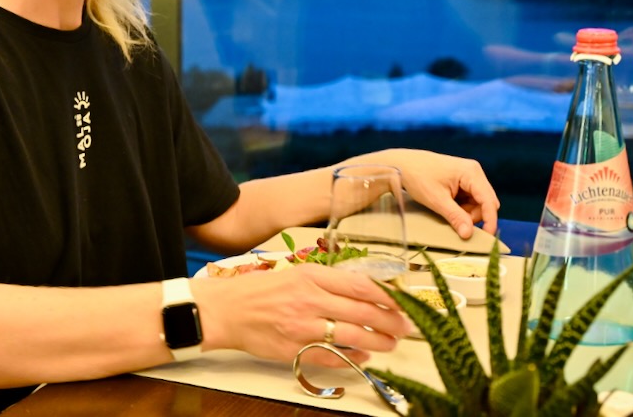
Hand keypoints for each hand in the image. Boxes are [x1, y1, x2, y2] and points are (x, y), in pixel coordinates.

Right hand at [192, 264, 409, 366]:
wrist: (226, 310)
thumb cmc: (260, 290)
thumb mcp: (295, 274)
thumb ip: (327, 281)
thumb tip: (364, 289)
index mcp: (311, 276)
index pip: (360, 285)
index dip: (388, 295)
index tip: (404, 301)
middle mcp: (309, 300)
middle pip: (362, 311)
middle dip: (391, 321)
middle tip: (407, 326)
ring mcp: (302, 326)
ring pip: (352, 335)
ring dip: (378, 341)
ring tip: (392, 343)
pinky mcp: (294, 349)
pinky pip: (332, 356)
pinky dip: (353, 357)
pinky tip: (365, 356)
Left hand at [345, 149, 499, 237]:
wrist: (401, 164)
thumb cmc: (417, 177)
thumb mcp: (436, 200)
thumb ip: (455, 217)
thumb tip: (468, 234)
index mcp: (471, 172)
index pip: (488, 200)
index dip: (490, 220)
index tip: (487, 237)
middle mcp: (474, 172)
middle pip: (485, 203)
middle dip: (474, 216)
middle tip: (456, 222)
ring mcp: (468, 176)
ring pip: (478, 203)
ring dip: (466, 213)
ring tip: (446, 211)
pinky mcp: (462, 181)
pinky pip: (469, 199)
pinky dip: (461, 208)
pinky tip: (447, 206)